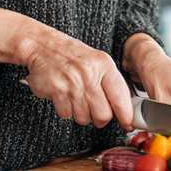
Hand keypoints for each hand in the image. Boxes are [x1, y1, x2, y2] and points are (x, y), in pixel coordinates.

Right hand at [0, 8, 133, 129]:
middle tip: (94, 111)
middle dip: (99, 118)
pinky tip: (64, 95)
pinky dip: (65, 109)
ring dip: (80, 113)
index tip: (128, 125)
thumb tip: (125, 111)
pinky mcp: (56, 89)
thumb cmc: (72, 56)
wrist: (42, 45)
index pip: (121, 97)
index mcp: (104, 65)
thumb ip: (111, 84)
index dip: (126, 116)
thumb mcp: (97, 62)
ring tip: (76, 97)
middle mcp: (89, 73)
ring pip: (84, 117)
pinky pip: (66, 114)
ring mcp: (72, 82)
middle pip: (103, 114)